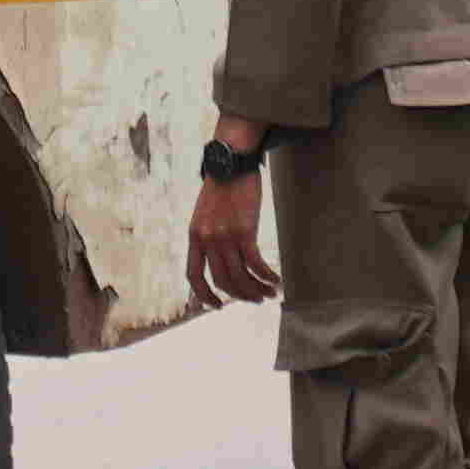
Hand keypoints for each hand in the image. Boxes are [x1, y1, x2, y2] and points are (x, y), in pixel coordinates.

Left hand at [188, 167, 276, 311]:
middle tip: (257, 299)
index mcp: (195, 236)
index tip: (216, 306)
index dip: (203, 295)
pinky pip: (256, 264)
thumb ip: (209, 234)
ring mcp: (225, 236)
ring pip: (241, 276)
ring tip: (270, 293)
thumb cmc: (223, 186)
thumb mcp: (206, 213)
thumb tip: (220, 256)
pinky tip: (276, 280)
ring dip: (257, 290)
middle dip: (241, 295)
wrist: (231, 162)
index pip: (193, 275)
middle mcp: (207, 240)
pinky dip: (267, 277)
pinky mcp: (244, 231)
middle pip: (223, 281)